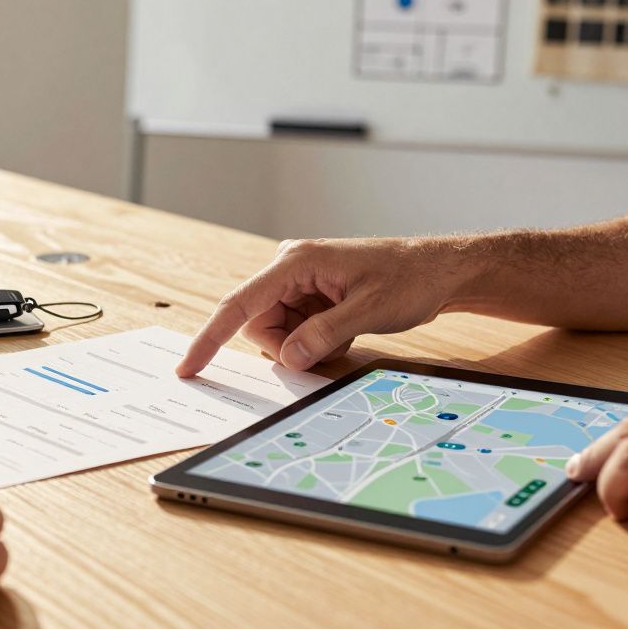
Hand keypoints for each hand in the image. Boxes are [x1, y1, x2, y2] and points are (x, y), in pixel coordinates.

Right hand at [177, 238, 464, 375]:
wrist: (438, 271)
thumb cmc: (408, 280)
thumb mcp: (368, 311)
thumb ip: (323, 335)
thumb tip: (288, 358)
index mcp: (295, 262)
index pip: (239, 303)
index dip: (210, 337)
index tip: (189, 366)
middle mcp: (289, 268)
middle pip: (258, 325)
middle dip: (288, 347)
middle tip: (328, 347)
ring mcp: (298, 282)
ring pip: (277, 332)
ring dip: (305, 345)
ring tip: (343, 334)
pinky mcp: (309, 295)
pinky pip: (295, 331)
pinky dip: (315, 341)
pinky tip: (344, 330)